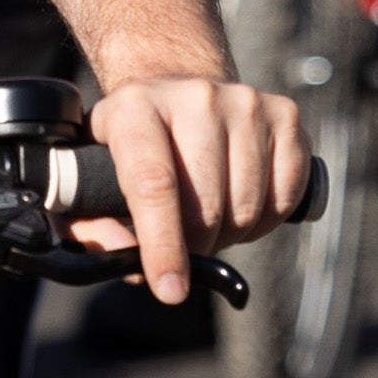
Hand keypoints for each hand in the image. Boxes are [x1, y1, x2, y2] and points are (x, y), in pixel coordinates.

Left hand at [80, 74, 307, 305]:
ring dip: (231, 234)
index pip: (153, 184)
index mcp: (134, 107)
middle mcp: (193, 97)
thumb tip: (132, 266)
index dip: (162, 244)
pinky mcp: (284, 114)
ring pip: (249, 208)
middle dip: (197, 246)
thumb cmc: (132, 144)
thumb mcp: (92, 172)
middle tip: (186, 244)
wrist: (177, 88)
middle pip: (207, 205)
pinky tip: (242, 204)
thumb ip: (93, 225)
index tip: (169, 289)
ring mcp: (245, 102)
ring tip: (212, 218)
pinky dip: (266, 220)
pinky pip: (285, 197)